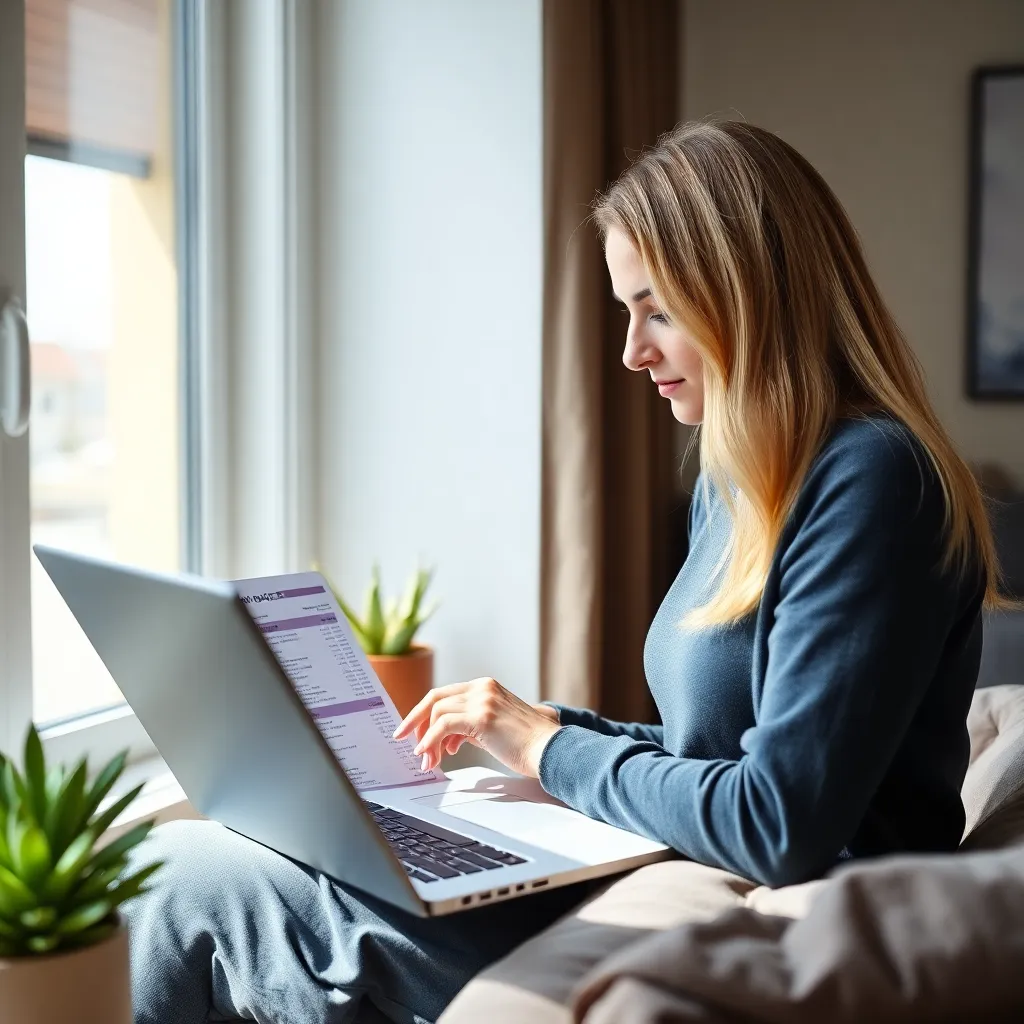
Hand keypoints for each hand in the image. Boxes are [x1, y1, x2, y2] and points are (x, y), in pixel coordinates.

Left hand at [393, 678, 561, 777]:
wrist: (551, 750)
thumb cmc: (528, 745)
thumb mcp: (495, 728)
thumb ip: (471, 727)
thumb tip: (448, 740)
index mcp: (486, 686)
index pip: (445, 694)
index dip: (424, 712)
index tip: (411, 729)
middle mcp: (483, 687)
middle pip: (435, 698)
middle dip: (415, 720)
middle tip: (404, 740)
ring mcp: (482, 699)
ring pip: (436, 712)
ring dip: (426, 740)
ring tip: (429, 761)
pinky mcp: (482, 716)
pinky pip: (443, 725)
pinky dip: (430, 740)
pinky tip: (429, 755)